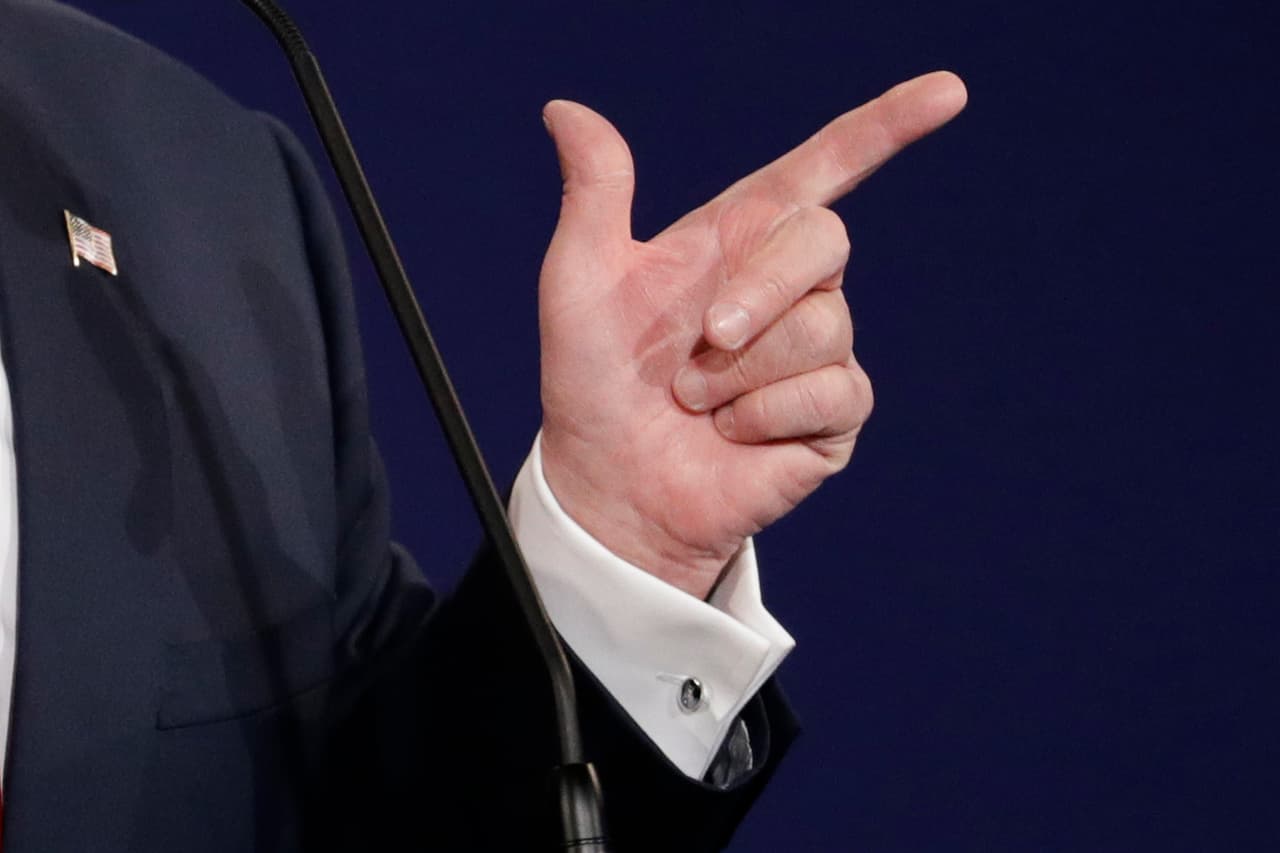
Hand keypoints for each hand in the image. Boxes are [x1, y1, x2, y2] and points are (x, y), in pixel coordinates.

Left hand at [538, 72, 966, 598]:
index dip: (885, 126)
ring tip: (696, 400)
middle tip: (706, 338)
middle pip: (825, 240)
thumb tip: (564, 110)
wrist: (611, 485)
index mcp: (738, 240)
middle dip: (762, 289)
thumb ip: (593, 192)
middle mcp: (787, 286)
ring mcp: (817, 350)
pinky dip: (764, 414)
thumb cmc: (594, 383)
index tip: (948, 92)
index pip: (825, 168)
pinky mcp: (834, 412)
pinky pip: (830, 390)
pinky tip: (731, 432)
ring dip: (742, 371)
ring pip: (822, 325)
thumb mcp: (581, 281)